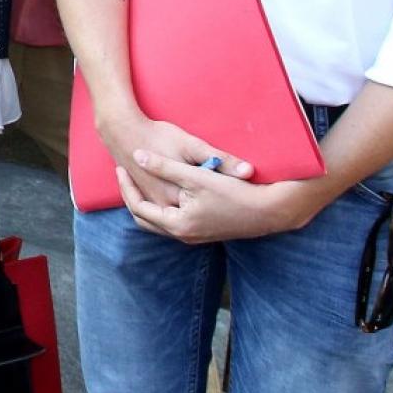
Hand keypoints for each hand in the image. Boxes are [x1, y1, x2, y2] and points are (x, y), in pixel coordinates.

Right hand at [95, 111, 249, 208]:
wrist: (121, 131)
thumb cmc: (158, 135)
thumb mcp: (192, 146)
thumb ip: (219, 160)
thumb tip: (248, 172)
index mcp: (175, 199)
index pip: (211, 209)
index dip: (229, 202)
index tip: (242, 191)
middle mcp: (163, 207)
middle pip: (194, 215)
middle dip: (215, 208)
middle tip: (231, 195)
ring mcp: (154, 202)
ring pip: (179, 214)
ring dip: (196, 208)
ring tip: (215, 194)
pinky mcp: (147, 194)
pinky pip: (167, 207)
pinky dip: (182, 202)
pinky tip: (192, 189)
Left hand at [116, 153, 325, 244]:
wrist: (271, 210)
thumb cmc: (234, 192)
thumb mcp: (195, 175)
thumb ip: (164, 167)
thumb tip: (137, 156)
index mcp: (177, 224)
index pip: (138, 207)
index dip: (126, 187)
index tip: (121, 167)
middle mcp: (183, 235)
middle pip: (145, 218)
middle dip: (133, 197)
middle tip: (124, 176)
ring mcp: (195, 236)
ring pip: (160, 220)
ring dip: (148, 203)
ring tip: (140, 180)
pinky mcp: (205, 231)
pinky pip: (174, 220)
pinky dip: (164, 206)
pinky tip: (166, 188)